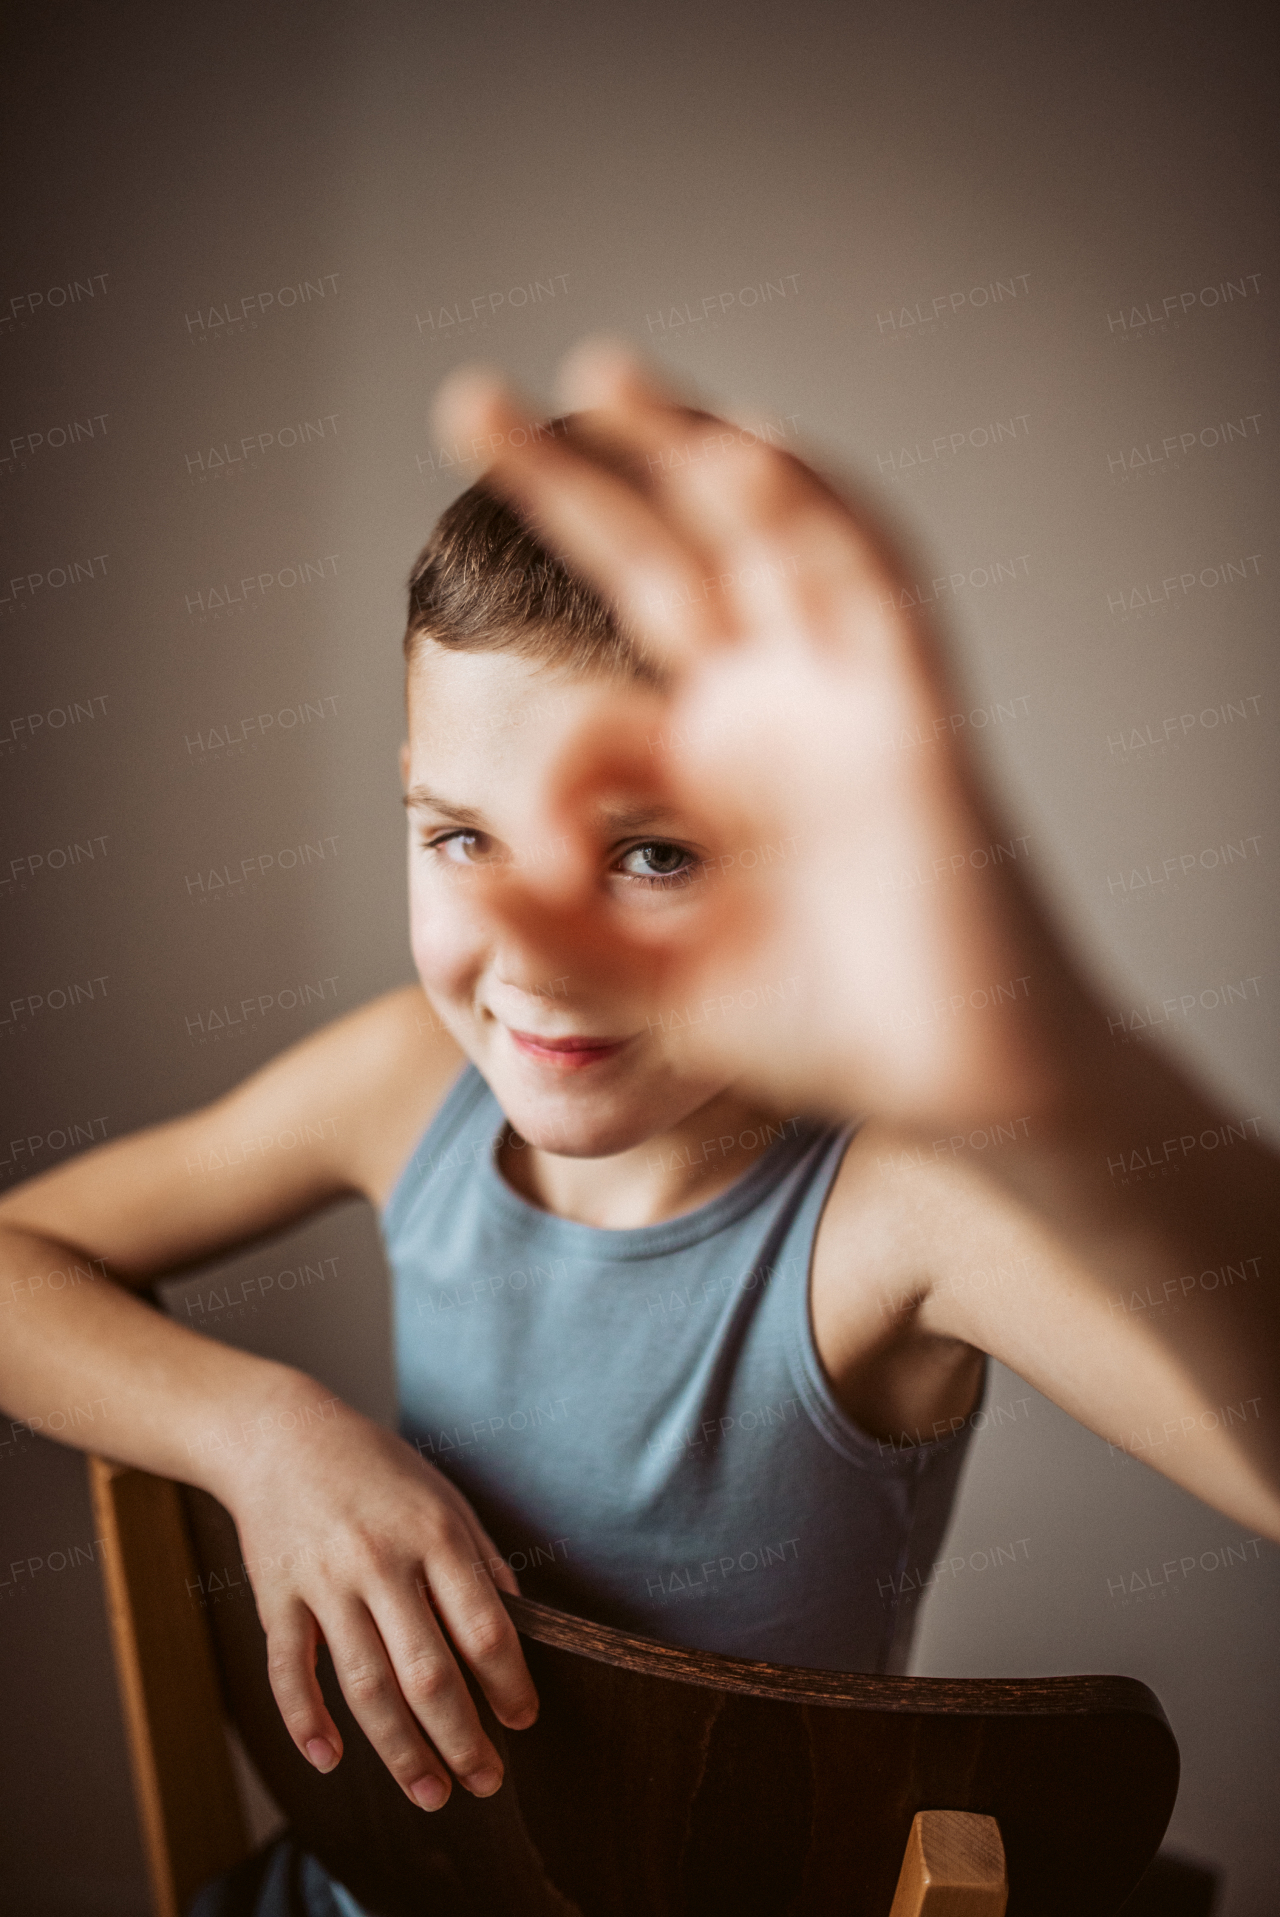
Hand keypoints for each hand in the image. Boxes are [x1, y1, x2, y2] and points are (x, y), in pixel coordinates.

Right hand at [207, 1377, 537, 1810]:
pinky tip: (331, 1760)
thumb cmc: (377, 1469)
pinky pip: (290, 1673)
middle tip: (486, 1781)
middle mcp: (380, 1561)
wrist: (281, 1435)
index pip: (483, 1628)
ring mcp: (323, 1582)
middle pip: (428, 1674)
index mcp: (434, 1534)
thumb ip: (481, 1561)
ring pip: (365, 1688)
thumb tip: (519, 1629)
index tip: (523, 1721)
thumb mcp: (444, 1497)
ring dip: (401, 1752)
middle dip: (463, 1739)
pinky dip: (306, 1723)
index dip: (509, 1685)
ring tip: (431, 1794)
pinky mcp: (275, 1598)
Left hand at [435, 344, 1090, 1126]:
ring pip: (765, 538)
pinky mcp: (915, 713)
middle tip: (471, 403)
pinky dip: (816, 519)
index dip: (551, 789)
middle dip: (573, 482)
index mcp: (711, 771)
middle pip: (661, 560)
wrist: (962, 1083)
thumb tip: (461, 871)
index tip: (538, 876)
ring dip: (693, 451)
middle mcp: (772, 713)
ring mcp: (844, 699)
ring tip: (602, 375)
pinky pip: (868, 590)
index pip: (596, 725)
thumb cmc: (826, 1030)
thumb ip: (563, 938)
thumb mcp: (663, 987)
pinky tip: (742, 453)